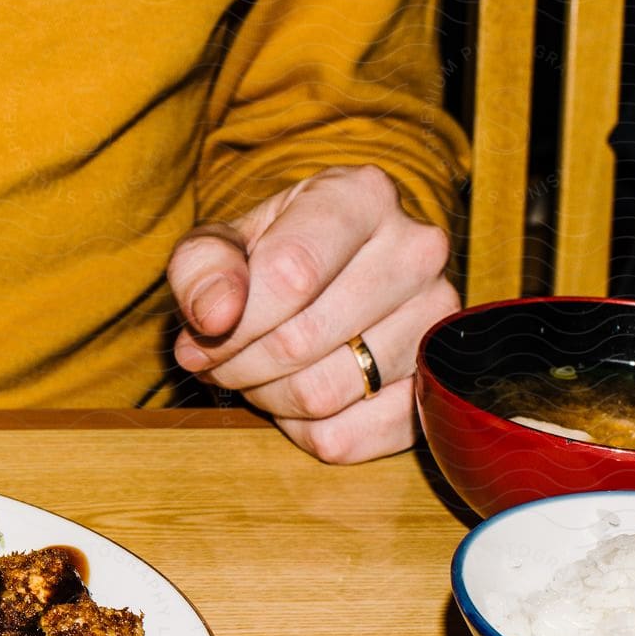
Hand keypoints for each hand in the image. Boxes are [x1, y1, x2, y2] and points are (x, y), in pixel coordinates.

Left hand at [166, 164, 457, 463]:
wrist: (326, 273)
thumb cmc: (266, 255)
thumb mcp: (219, 243)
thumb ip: (203, 267)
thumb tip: (216, 315)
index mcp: (361, 197)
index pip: (289, 276)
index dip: (231, 325)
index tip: (198, 338)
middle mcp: (416, 251)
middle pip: (301, 342)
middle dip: (238, 366)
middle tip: (218, 362)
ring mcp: (436, 319)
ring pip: (323, 395)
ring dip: (267, 399)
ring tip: (255, 375)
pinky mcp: (436, 382)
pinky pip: (350, 437)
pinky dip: (303, 432)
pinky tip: (294, 402)